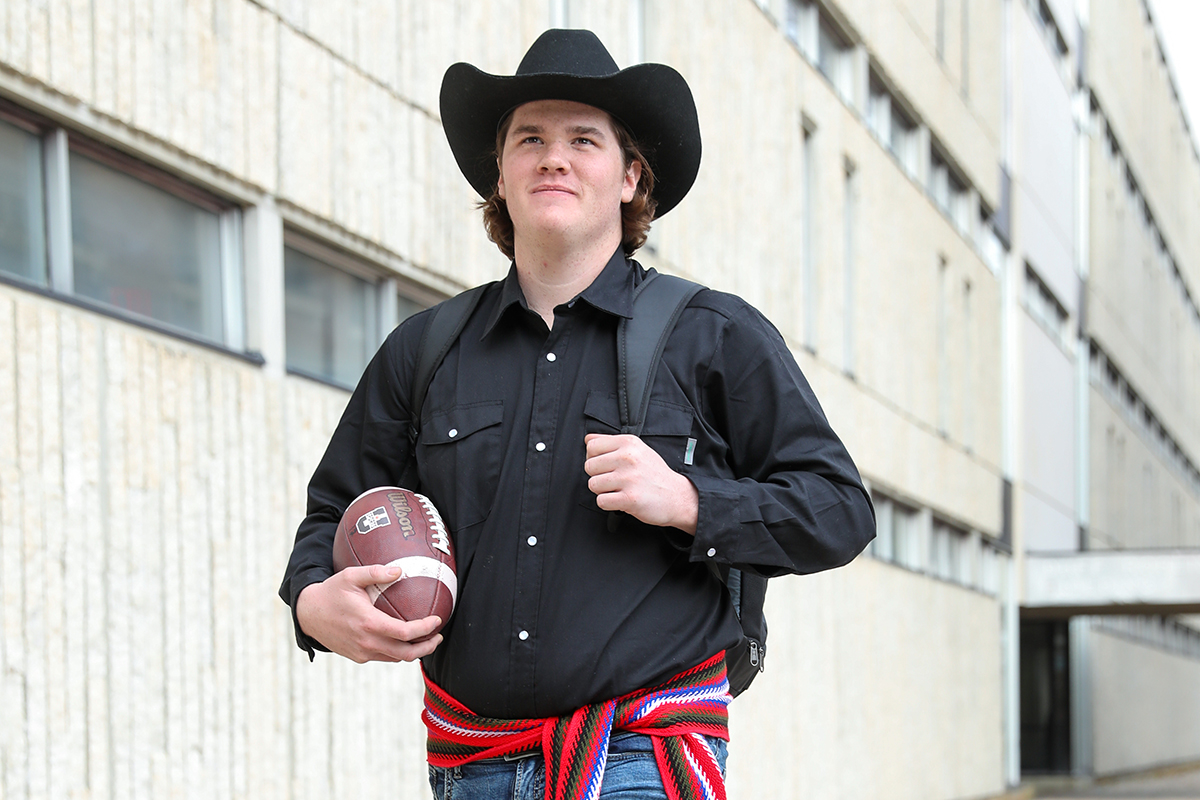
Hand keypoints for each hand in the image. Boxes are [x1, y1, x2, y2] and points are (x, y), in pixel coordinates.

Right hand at [295, 564, 443, 663]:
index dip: (425, 629)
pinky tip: (403, 640)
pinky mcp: (357, 656)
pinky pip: (384, 657)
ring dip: (413, 651)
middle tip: (438, 637)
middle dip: (426, 647)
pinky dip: (397, 652)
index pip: (405, 633)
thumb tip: (400, 570)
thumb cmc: (331, 592)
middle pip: (405, 653)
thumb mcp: (350, 576)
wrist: (308, 614)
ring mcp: (362, 652)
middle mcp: (366, 642)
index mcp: (368, 623)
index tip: (437, 620)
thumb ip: (375, 572)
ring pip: (395, 658)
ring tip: (425, 639)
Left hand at [584, 433, 698, 534]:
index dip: (595, 458)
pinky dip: (608, 504)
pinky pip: (601, 501)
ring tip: (619, 489)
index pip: (591, 445)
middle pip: (589, 466)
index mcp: (628, 443)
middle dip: (598, 476)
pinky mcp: (629, 498)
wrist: (676, 496)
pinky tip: (621, 499)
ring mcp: (629, 478)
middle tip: (615, 480)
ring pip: (592, 484)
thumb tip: (587, 439)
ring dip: (603, 491)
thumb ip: (611, 442)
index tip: (607, 465)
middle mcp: (628, 457)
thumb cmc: (654, 474)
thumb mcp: (637, 449)